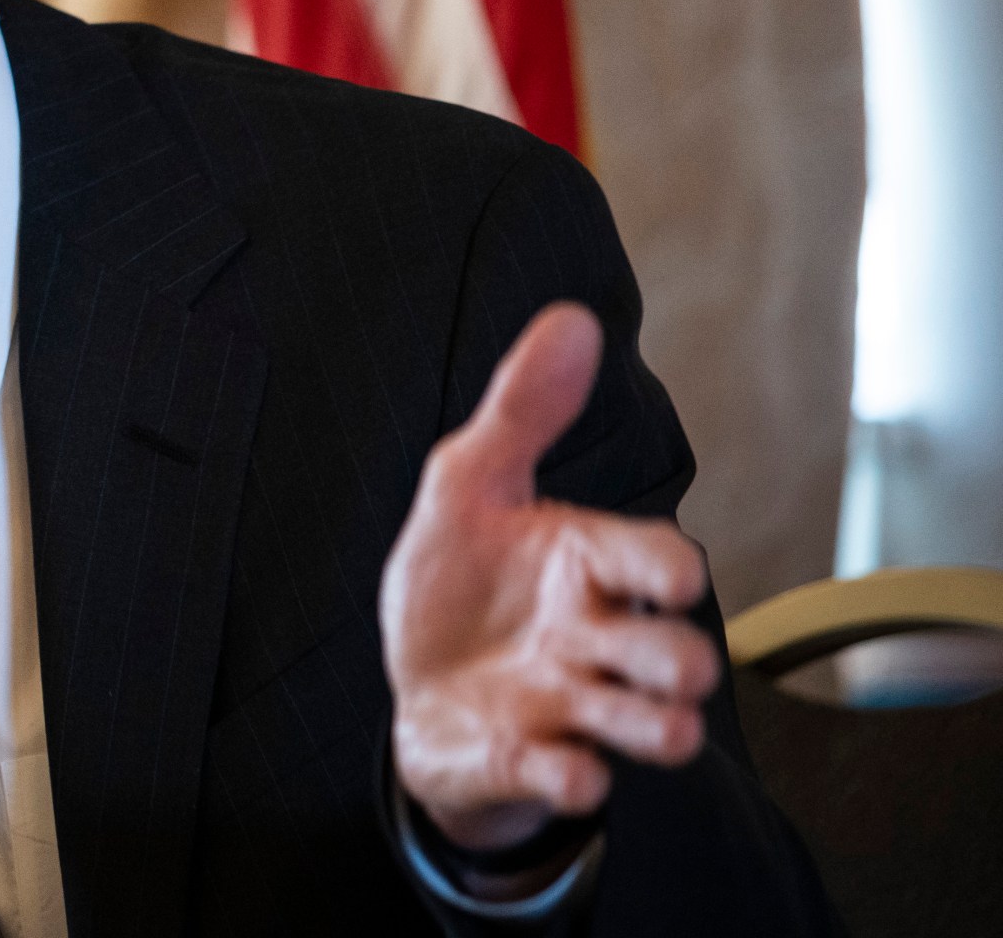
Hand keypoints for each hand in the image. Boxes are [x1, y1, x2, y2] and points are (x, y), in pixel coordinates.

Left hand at [380, 303, 719, 852]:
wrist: (417, 685)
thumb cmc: (461, 581)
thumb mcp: (467, 485)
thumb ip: (520, 411)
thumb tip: (571, 317)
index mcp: (587, 567)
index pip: (653, 562)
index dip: (665, 568)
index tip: (670, 574)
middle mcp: (594, 641)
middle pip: (672, 654)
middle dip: (679, 659)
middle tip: (674, 661)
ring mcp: (569, 706)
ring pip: (648, 727)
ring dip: (657, 727)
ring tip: (665, 725)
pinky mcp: (531, 761)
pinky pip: (570, 780)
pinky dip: (573, 777)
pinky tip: (567, 767)